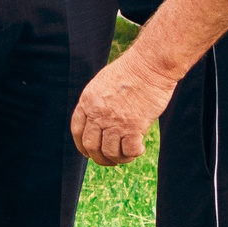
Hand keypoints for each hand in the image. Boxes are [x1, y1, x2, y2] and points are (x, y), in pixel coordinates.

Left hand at [71, 47, 178, 165]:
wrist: (150, 65)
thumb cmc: (132, 71)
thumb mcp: (103, 83)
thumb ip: (97, 103)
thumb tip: (99, 123)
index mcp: (87, 101)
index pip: (77, 131)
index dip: (82, 146)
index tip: (90, 152)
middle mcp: (97, 113)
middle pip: (91, 146)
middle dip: (99, 158)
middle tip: (111, 160)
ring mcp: (114, 121)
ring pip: (110, 152)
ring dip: (119, 158)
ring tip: (128, 154)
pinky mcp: (133, 127)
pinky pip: (128, 151)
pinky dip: (133, 154)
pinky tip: (140, 148)